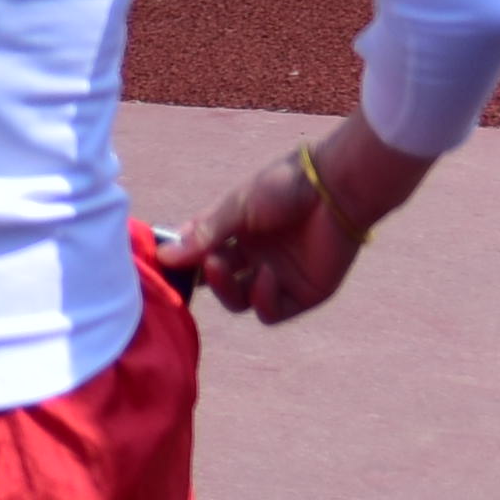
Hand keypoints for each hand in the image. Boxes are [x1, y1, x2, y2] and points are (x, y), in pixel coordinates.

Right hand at [156, 125, 420, 326]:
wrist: (335, 189)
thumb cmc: (284, 187)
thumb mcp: (236, 209)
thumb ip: (203, 237)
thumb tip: (163, 258)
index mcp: (236, 233)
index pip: (201, 255)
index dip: (184, 260)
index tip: (167, 260)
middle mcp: (255, 256)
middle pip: (218, 282)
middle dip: (206, 277)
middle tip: (205, 262)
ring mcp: (278, 277)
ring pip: (239, 301)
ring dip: (227, 289)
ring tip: (223, 265)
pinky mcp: (304, 294)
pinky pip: (271, 312)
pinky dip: (262, 300)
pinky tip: (266, 275)